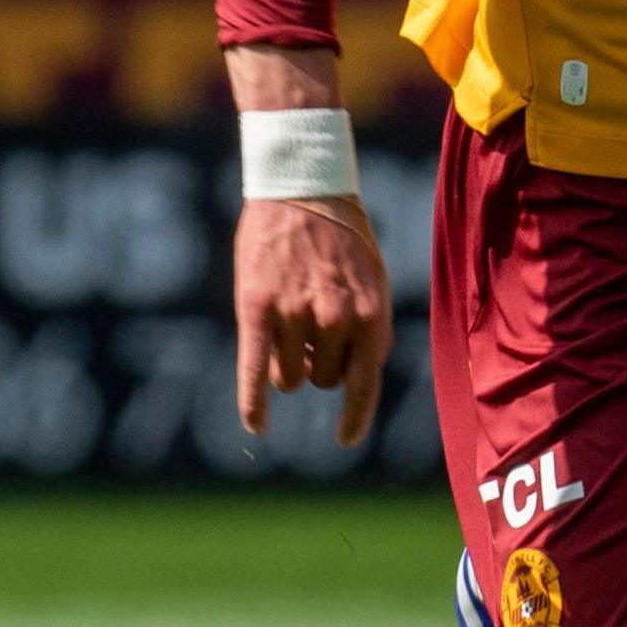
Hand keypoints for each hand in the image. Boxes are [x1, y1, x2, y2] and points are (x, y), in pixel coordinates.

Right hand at [232, 195, 392, 446]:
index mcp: (372, 313)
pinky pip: (255, 370)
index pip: (364, 384)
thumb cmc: (342, 236)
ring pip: (289, 376)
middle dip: (316, 365)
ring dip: (286, 363)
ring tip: (287, 322)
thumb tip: (359, 376)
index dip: (355, 417)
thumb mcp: (373, 279)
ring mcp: (295, 314)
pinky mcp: (257, 309)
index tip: (345, 439)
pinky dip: (253, 402)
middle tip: (309, 331)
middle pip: (322, 380)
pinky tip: (256, 424)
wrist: (303, 187)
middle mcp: (336, 319)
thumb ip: (371, 328)